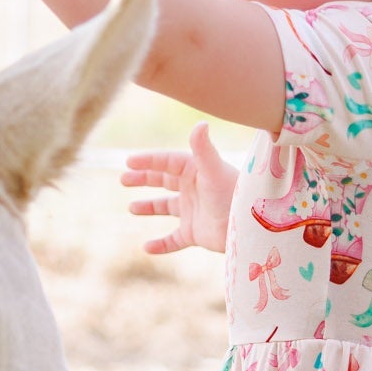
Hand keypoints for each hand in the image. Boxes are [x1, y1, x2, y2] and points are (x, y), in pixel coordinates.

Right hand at [121, 126, 237, 254]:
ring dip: (149, 207)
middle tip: (124, 179)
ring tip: (132, 207)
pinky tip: (146, 247)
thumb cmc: (232, 194)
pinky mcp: (195, 233)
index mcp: (195, 171)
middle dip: (144, 179)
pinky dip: (161, 244)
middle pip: (163, 180)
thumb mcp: (214, 170)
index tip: (128, 162)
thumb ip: (203, 148)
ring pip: (166, 207)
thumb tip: (199, 123)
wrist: (247, 226)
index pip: (166, 162)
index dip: (148, 161)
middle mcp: (193, 189)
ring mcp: (193, 211)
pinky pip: (173, 239)